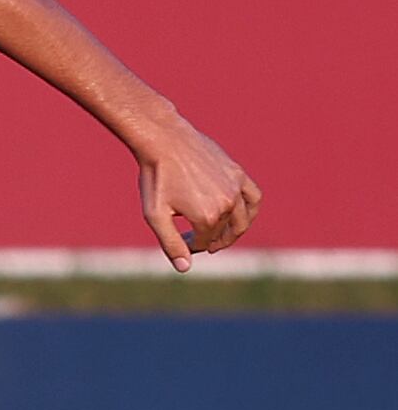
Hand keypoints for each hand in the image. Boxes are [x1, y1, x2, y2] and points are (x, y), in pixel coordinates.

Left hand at [134, 118, 261, 269]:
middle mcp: (227, 203)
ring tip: (223, 235)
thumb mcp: (155, 215)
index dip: (193, 245)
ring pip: (245, 217)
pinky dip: (251, 208)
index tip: (182, 241)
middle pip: (226, 232)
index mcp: (207, 217)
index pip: (205, 241)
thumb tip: (185, 268)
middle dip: (214, 241)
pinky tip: (240, 213)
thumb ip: (171, 243)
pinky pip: (254, 196)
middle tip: (204, 245)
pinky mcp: (238, 173)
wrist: (164, 141)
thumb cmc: (156, 178)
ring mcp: (236, 187)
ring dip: (236, 230)